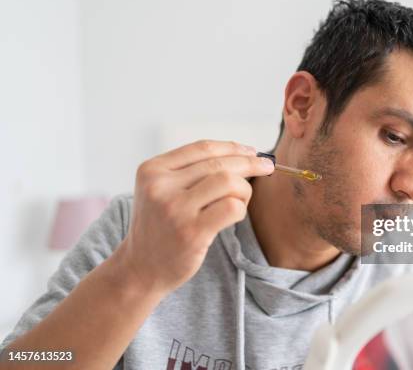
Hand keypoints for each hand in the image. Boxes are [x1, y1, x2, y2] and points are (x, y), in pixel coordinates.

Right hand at [115, 140, 273, 295]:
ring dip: (244, 189)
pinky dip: (241, 208)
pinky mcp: (191, 232)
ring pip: (229, 182)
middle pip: (219, 164)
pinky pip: (232, 207)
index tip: (251, 151)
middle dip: (249, 163)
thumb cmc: (161, 227)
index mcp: (152, 170)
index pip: (202, 148)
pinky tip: (234, 216)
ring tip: (240, 201)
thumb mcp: (161, 191)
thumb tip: (241, 153)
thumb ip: (190, 172)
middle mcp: (160, 186)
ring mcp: (175, 209)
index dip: (232, 147)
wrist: (141, 269)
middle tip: (266, 167)